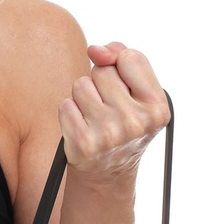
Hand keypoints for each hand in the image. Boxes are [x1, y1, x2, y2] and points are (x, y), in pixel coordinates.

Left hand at [58, 43, 168, 181]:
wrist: (108, 173)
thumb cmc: (123, 124)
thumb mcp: (137, 94)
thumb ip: (123, 59)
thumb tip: (95, 50)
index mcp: (157, 108)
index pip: (130, 58)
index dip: (119, 65)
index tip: (121, 82)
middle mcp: (136, 122)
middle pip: (103, 70)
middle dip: (100, 82)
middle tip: (108, 107)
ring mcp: (109, 134)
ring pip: (81, 85)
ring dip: (83, 96)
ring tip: (94, 116)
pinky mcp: (83, 143)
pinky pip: (66, 104)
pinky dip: (70, 112)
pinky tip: (82, 127)